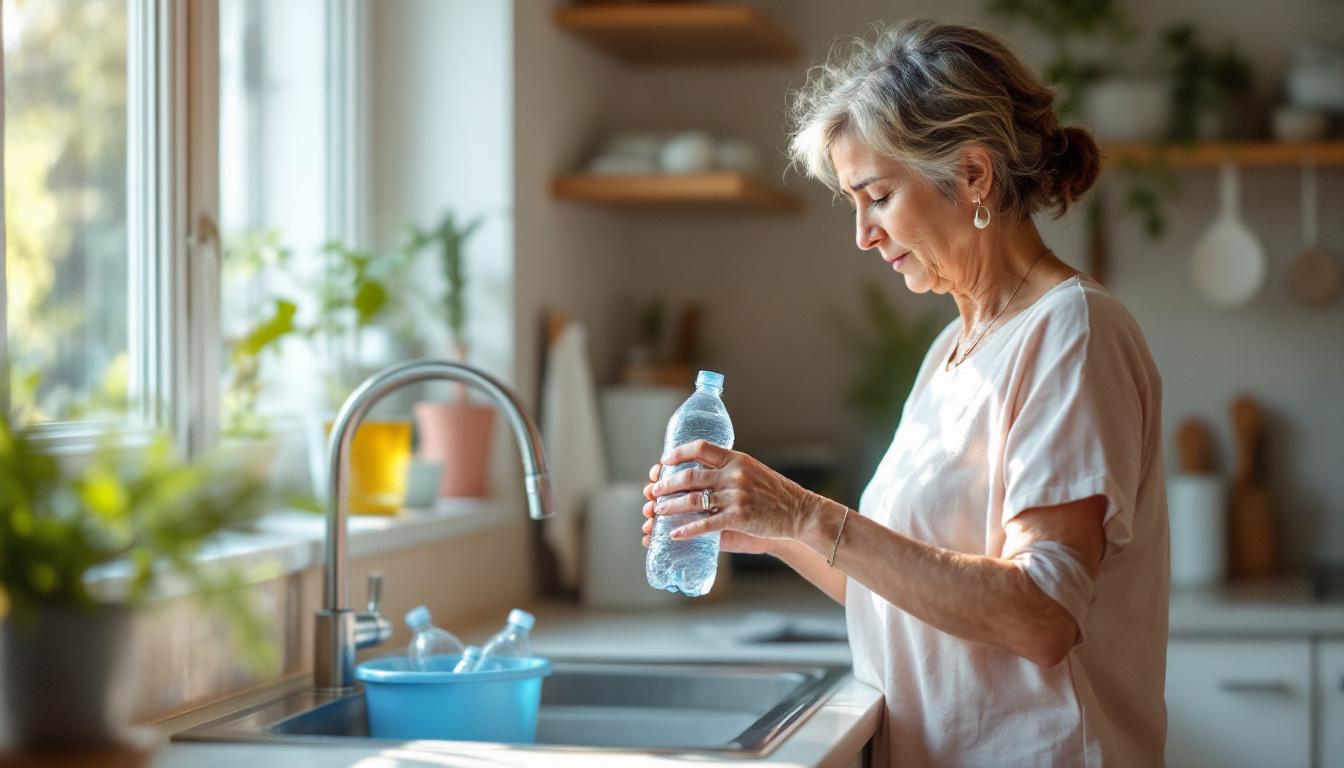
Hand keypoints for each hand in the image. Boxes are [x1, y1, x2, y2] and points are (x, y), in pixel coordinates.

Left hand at [638, 440, 814, 553]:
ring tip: (656, 511)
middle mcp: (734, 474)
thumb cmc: (776, 494)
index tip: (664, 461)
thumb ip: (730, 470)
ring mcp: (735, 496)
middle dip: (666, 485)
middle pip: (690, 476)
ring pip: (692, 500)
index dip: (678, 453)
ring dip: (670, 506)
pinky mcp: (738, 518)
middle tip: (653, 492)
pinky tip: (673, 533)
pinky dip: (686, 529)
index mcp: (736, 459)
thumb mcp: (753, 471)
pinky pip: (705, 524)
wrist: (800, 512)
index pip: (701, 448)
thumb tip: (701, 472)